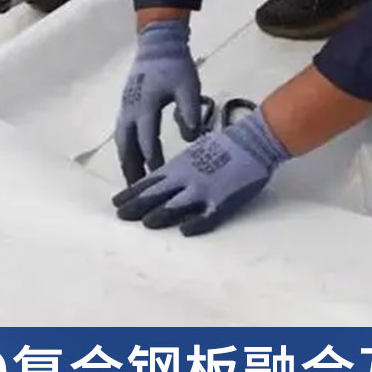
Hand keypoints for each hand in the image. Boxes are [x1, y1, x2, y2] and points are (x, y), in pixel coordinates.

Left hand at [112, 108, 289, 235]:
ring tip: (146, 223)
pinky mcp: (224, 201)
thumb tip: (161, 180)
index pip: (150, 181)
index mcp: (181, 165)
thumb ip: (179, 168)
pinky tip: (185, 231)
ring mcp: (205, 190)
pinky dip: (196, 224)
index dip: (132, 192)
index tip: (116, 202)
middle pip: (157, 194)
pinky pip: (208, 216)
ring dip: (160, 214)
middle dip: (137, 205)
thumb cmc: (225, 145)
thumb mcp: (196, 153)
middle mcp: (188, 178)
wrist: (254, 140)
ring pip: (177, 205)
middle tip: (120, 216)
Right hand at [115, 20, 200, 183]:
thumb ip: (190, 111)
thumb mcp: (189, 86)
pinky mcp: (127, 106)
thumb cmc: (176, 66)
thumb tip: (192, 137)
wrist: (158, 45)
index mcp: (145, 105)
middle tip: (137, 192)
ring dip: (126, 162)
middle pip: (126, 146)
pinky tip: (133, 160)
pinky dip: (126, 150)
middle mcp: (130, 110)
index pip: (146, 139)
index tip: (158, 178)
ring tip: (133, 183)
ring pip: (121, 141)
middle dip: (131, 169)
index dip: (151, 159)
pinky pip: (123, 133)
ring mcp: (125, 108)